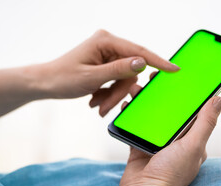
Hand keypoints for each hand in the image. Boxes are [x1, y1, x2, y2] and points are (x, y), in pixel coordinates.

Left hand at [36, 30, 179, 115]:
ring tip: (97, 105)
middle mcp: (108, 45)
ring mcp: (106, 55)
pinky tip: (95, 99)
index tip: (175, 69)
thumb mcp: (92, 77)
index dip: (158, 61)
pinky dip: (108, 93)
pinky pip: (116, 81)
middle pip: (129, 70)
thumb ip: (118, 70)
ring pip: (123, 79)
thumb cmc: (63, 78)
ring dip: (112, 95)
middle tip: (104, 108)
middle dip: (119, 91)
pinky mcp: (104, 64)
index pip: (138, 51)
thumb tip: (142, 63)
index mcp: (105, 41)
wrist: (46, 83)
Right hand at [118, 72, 220, 185]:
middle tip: (154, 79)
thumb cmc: (171, 175)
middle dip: (161, 94)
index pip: (192, 112)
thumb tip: (220, 99)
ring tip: (137, 89)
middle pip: (169, 111)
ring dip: (144, 102)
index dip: (186, 94)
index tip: (180, 77)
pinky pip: (136, 126)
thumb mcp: (192, 146)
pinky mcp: (140, 146)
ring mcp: (156, 144)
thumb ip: (205, 123)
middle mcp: (175, 142)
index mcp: (192, 141)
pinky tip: (127, 105)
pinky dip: (131, 115)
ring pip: (151, 116)